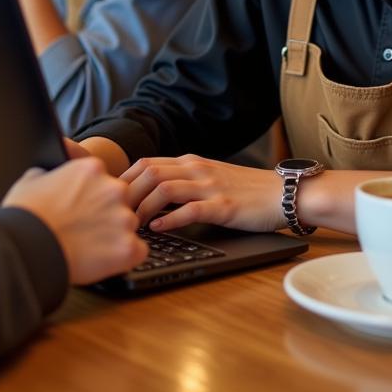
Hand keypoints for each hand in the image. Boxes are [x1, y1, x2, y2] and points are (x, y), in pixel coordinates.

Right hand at [3, 158, 147, 284]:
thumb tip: (50, 172)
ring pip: (129, 226)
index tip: (82, 210)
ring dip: (115, 236)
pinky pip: (138, 251)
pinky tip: (106, 261)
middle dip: (107, 215)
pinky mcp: (127, 247)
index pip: (103, 180)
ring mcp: (123, 218)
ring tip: (89, 249)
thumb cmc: (24, 216)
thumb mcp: (32, 179)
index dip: (92, 198)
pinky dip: (125, 257)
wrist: (24, 249)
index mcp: (93, 169)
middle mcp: (114, 189)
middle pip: (120, 202)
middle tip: (85, 231)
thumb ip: (51, 172)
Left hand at [122, 155, 284, 233]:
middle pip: (149, 172)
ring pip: (164, 188)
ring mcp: (210, 187)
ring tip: (130, 225)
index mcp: (192, 162)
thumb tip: (151, 196)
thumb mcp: (210, 179)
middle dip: (125, 194)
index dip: (123, 179)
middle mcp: (198, 169)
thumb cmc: (246, 191)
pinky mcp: (223, 207)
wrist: (283, 193)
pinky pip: (189, 210)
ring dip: (141, 207)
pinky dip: (168, 219)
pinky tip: (157, 229)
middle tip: (112, 215)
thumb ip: (185, 182)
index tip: (109, 199)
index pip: (147, 163)